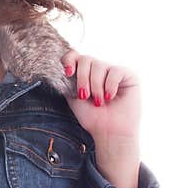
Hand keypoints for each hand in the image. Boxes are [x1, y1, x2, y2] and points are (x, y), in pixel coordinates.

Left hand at [60, 50, 142, 187]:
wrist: (108, 132)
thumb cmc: (92, 116)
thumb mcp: (72, 95)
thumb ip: (66, 79)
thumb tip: (59, 65)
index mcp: (85, 72)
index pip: (75, 55)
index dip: (69, 60)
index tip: (68, 73)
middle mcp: (100, 69)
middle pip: (86, 59)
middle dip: (82, 79)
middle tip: (84, 96)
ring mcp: (114, 71)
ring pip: (99, 65)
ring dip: (95, 86)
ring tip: (99, 101)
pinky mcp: (130, 76)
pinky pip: (115, 71)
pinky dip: (110, 85)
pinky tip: (110, 97)